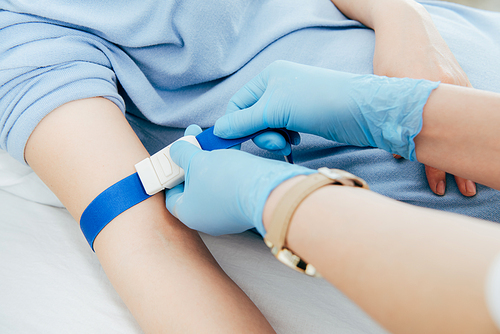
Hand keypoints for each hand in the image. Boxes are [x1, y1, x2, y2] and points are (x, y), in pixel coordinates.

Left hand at [164, 125, 313, 235]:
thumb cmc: (228, 180)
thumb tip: (177, 150)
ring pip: (213, 184)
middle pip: (193, 186)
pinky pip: (231, 185)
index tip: (175, 155)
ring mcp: (228, 214)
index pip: (171, 193)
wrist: (269, 190)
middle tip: (194, 139)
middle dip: (193, 161)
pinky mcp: (245, 205)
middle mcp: (207, 218)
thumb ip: (183, 154)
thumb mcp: (198, 161)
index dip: (171, 172)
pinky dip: (228, 168)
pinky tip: (230, 150)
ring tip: (213, 140)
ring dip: (212, 161)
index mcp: (189, 214)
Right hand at [215, 60, 437, 160]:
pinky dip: (284, 137)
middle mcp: (278, 86)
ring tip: (287, 142)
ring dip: (272, 138)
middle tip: (274, 143)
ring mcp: (292, 101)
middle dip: (259, 133)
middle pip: (252, 116)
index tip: (235, 148)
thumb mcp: (276, 109)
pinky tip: (295, 140)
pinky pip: (282, 130)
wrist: (363, 111)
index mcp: (269, 76)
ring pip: (267, 126)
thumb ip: (245, 121)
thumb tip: (219, 131)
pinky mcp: (304, 116)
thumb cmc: (320, 102)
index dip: (234, 126)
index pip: (238, 104)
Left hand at [371, 2, 475, 195]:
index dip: (436, 168)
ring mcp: (457, 84)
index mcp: (424, 95)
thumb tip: (398, 152)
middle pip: (454, 139)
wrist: (406, 22)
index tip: (439, 187)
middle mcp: (446, 91)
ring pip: (463, 127)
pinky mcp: (460, 78)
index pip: (432, 143)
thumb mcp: (382, 86)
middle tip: (466, 191)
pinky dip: (467, 128)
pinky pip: (465, 109)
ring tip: (471, 174)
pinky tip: (468, 141)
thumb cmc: (388, 55)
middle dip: (459, 167)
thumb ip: (389, 117)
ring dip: (466, 150)